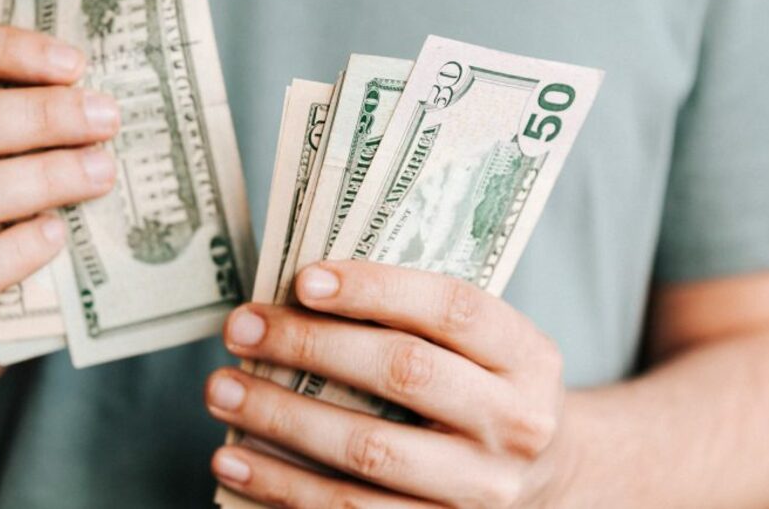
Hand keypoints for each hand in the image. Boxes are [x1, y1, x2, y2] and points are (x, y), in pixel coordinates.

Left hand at [206, 260, 567, 507]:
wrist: (547, 478)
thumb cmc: (484, 389)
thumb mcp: (484, 346)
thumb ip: (416, 317)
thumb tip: (297, 294)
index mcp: (527, 357)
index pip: (452, 308)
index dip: (376, 289)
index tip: (303, 280)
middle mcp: (515, 424)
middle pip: (404, 373)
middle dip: (310, 347)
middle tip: (240, 329)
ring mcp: (480, 490)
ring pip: (369, 453)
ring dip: (281, 420)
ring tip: (222, 391)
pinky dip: (283, 488)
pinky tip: (235, 461)